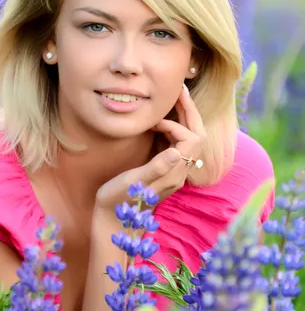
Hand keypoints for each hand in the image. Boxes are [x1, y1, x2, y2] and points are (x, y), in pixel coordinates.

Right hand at [95, 84, 206, 212]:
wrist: (113, 219)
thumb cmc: (118, 200)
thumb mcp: (133, 182)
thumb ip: (156, 168)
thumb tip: (177, 153)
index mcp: (173, 174)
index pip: (191, 139)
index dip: (176, 124)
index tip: (154, 121)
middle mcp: (179, 173)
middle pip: (197, 137)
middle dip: (190, 112)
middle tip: (179, 90)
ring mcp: (174, 173)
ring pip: (190, 140)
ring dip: (184, 118)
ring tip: (173, 100)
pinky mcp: (166, 172)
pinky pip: (179, 145)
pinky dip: (174, 128)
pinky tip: (161, 122)